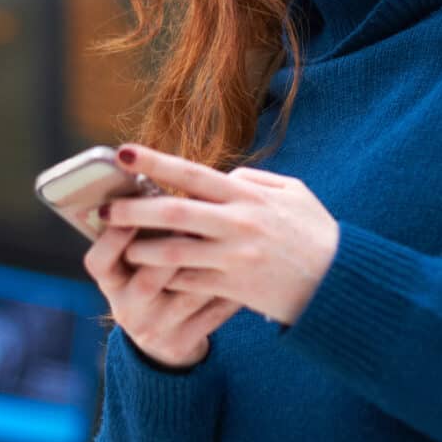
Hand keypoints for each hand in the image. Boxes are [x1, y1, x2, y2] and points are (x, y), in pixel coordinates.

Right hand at [83, 210, 239, 369]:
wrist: (165, 336)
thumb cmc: (153, 278)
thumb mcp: (135, 262)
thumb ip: (142, 229)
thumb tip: (151, 177)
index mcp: (111, 282)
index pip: (99, 262)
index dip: (113, 237)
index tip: (138, 209)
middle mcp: (127, 309)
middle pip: (147, 279)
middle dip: (173, 250)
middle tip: (196, 222)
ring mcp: (154, 329)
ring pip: (188, 294)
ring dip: (212, 264)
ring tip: (232, 239)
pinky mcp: (181, 343)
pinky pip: (212, 313)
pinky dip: (231, 289)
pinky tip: (247, 270)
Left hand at [102, 144, 339, 327]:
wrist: (338, 283)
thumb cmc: (316, 233)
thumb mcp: (293, 193)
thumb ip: (254, 181)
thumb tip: (221, 175)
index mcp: (248, 196)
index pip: (192, 173)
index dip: (154, 162)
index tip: (123, 153)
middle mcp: (238, 224)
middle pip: (173, 212)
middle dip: (133, 209)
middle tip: (103, 208)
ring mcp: (234, 258)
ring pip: (173, 253)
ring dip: (141, 250)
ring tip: (123, 247)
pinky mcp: (233, 288)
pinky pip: (189, 282)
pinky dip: (167, 278)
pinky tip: (151, 275)